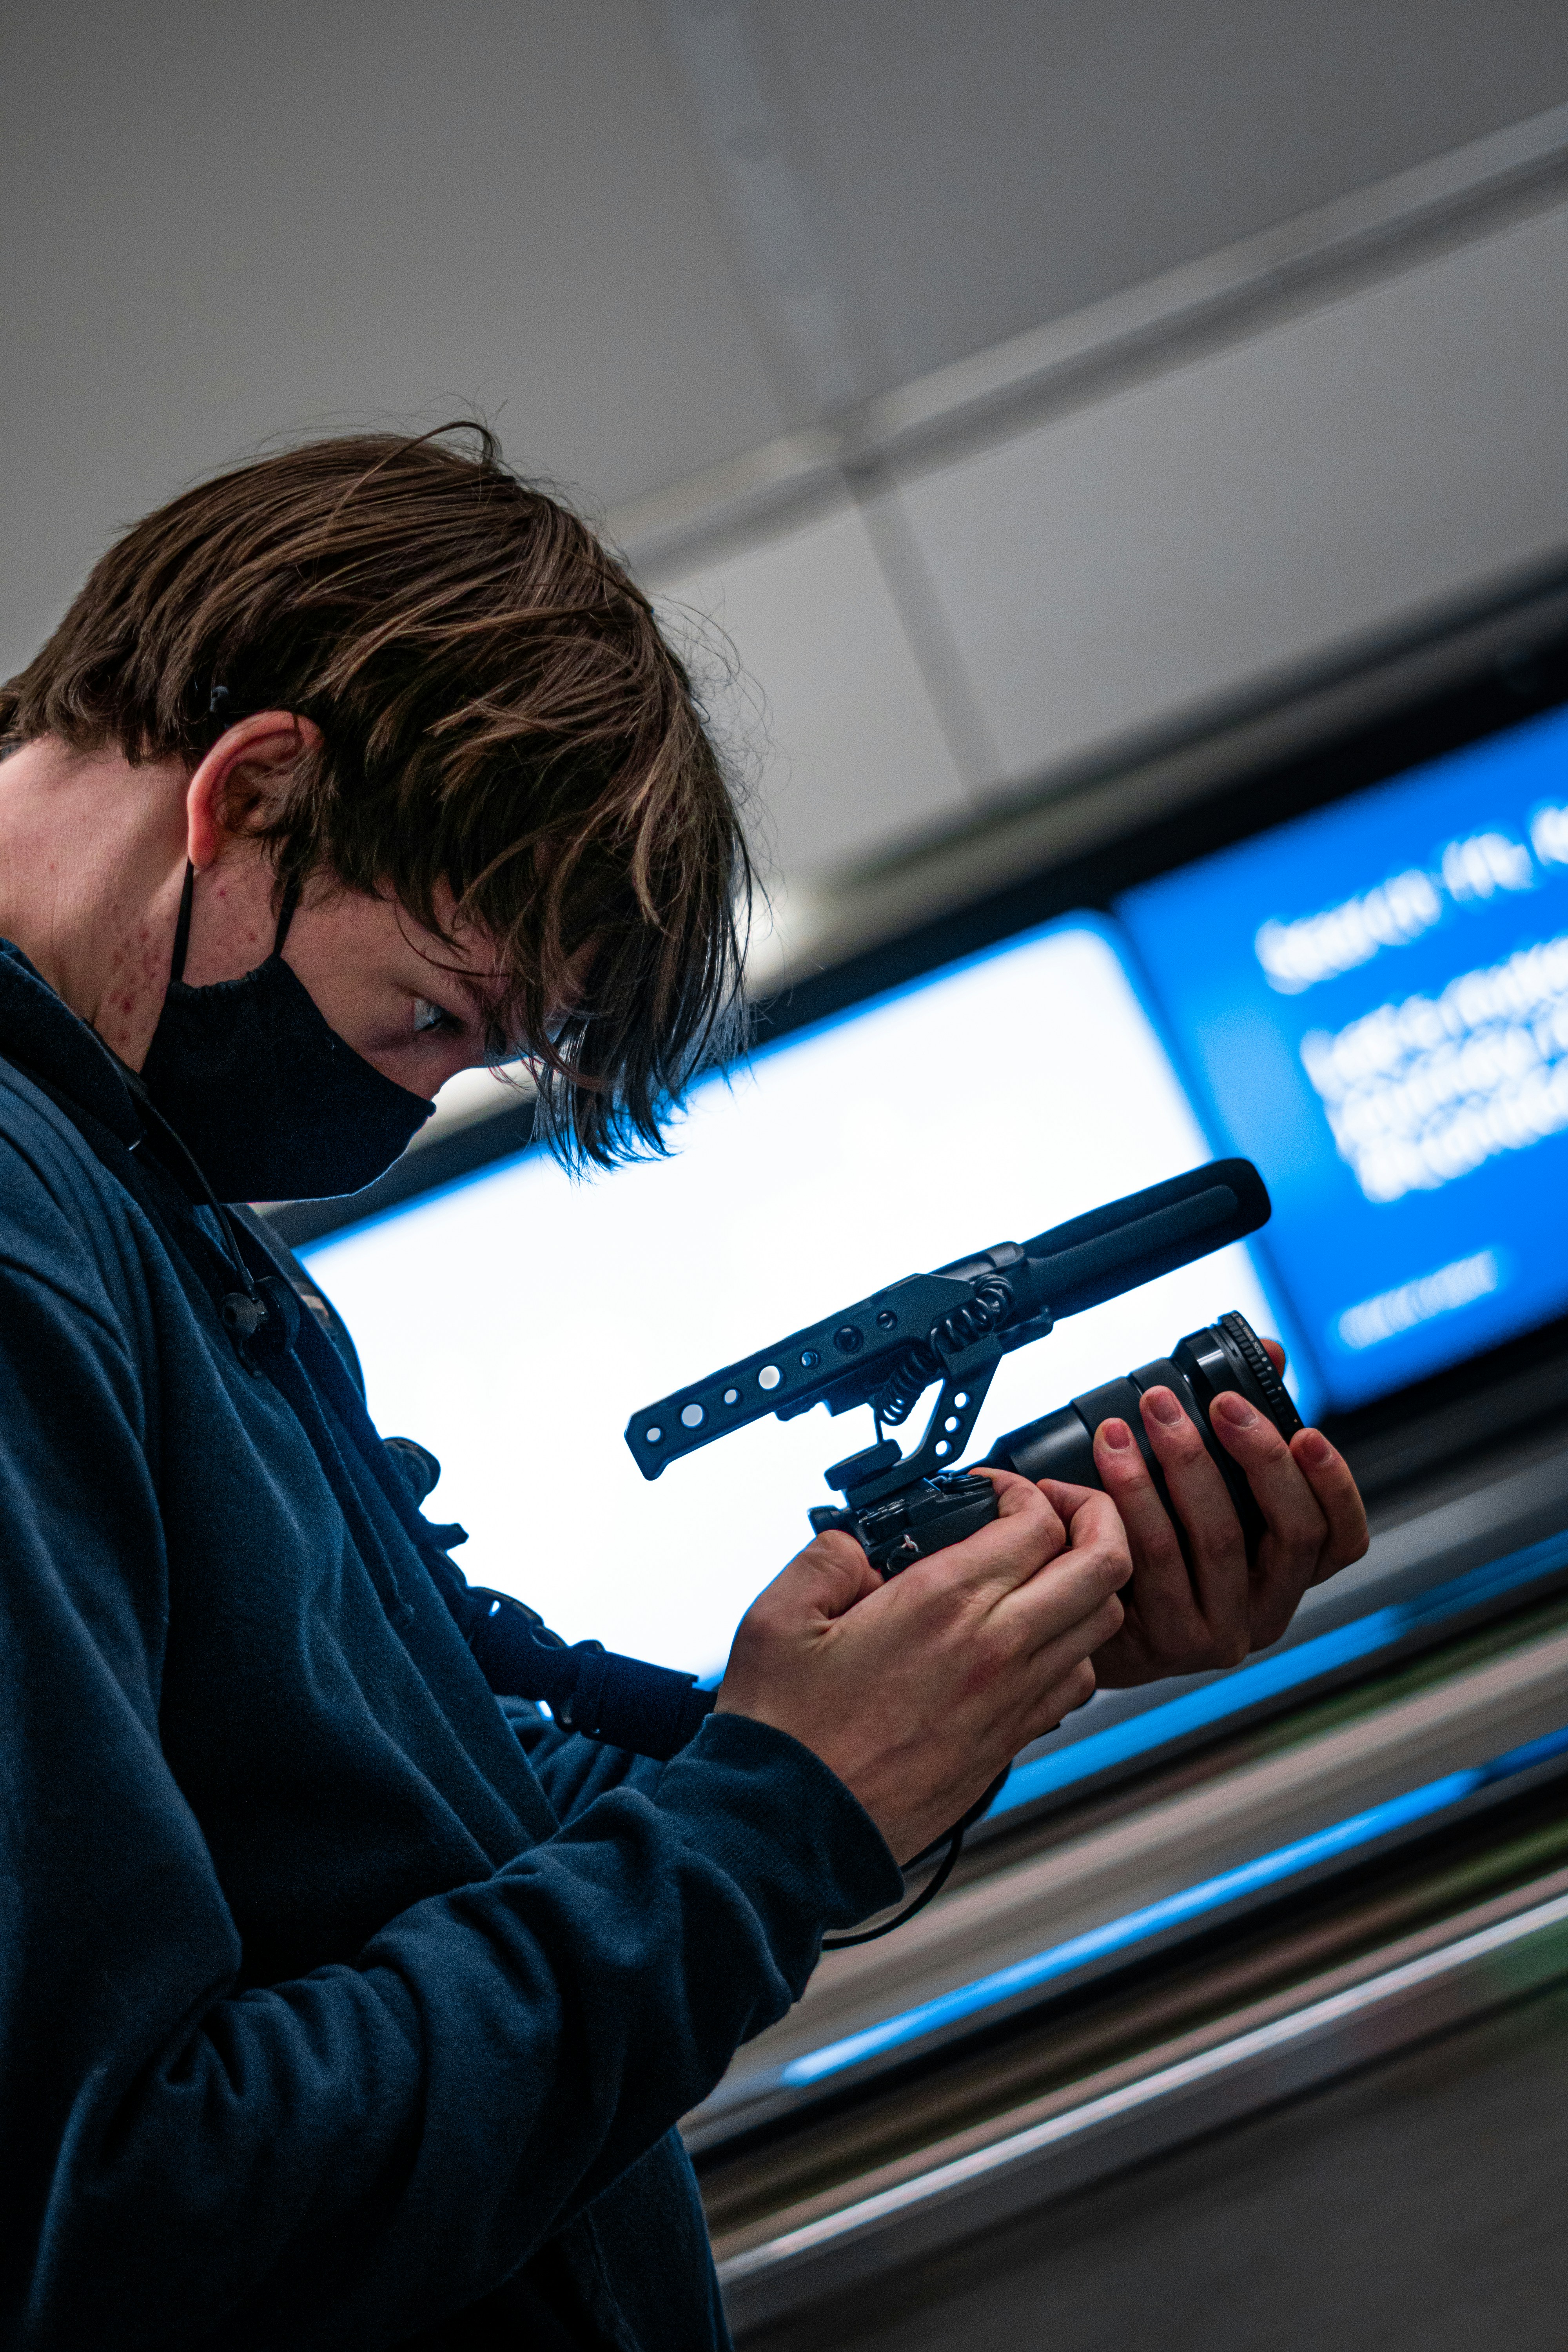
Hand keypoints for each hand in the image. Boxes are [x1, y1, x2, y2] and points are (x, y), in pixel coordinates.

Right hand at [715, 1470, 1129, 1862]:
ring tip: (1048, 1571)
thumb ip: (827, 1556)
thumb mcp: (779, 1615)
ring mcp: (1012, 1700)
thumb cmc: (785, 1729)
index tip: (993, 1490)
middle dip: (1096, 1517)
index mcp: (943, 1602)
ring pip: (1104, 1624)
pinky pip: (1079, 1683)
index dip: (1025, 1489)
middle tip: (1056, 1509)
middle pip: (1103, 1564)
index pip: (1037, 1522)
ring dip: (1089, 1584)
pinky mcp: (1010, 1742)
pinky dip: (1074, 1648)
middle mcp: (996, 1648)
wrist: (792, 1826)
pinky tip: (1031, 1639)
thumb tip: (858, 1544)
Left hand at [1039, 1342, 1366, 1687]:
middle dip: (1257, 1455)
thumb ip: (1247, 1426)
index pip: (1343, 1538)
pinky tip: (1096, 1465)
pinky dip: (1126, 1503)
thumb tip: (1272, 1352)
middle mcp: (1267, 1613)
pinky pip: (1152, 1562)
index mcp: (1288, 1575)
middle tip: (1217, 1402)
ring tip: (1132, 1420)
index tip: (1306, 1432)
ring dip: (1176, 1467)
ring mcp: (1219, 1636)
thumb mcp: (1206, 1488)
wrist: (1081, 1616)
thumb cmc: (1155, 1540)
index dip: (1334, 1485)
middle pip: (1291, 1533)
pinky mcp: (1165, 1644)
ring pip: (1217, 1540)